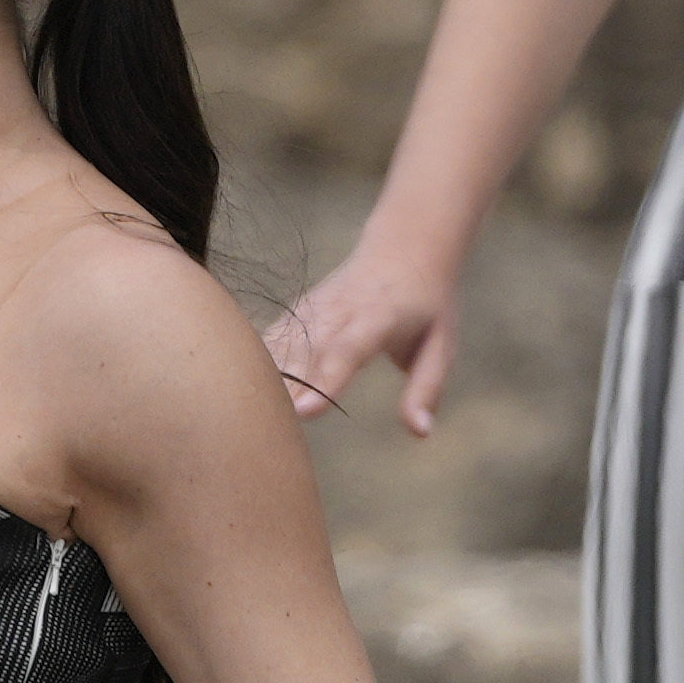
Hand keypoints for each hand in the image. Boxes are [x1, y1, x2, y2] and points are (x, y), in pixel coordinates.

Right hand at [258, 238, 459, 437]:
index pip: (348, 351)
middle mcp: (341, 309)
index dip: (325, 381)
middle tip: (268, 430)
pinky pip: (273, 336)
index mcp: (379, 318)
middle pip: (306, 351)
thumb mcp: (441, 345)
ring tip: (250, 416)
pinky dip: (256, 361)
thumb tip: (419, 433)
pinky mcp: (300, 309)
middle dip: (286, 389)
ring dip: (265, 378)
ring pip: (283, 344)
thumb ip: (426, 388)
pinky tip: (242, 389)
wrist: (405, 249)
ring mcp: (316, 307)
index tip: (304, 413)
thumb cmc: (427, 306)